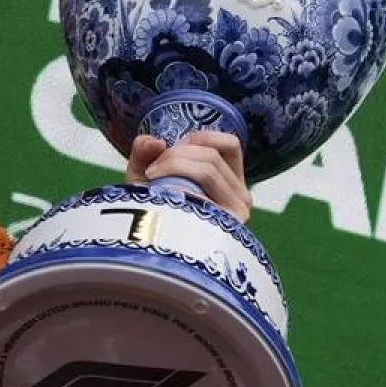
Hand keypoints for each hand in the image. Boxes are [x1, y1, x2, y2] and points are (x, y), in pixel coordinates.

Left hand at [126, 131, 252, 221]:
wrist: (146, 247)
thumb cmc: (151, 211)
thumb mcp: (145, 176)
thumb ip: (144, 153)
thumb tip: (153, 141)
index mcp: (230, 181)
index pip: (228, 144)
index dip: (197, 139)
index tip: (168, 151)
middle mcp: (240, 195)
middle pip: (212, 156)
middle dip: (176, 154)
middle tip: (150, 169)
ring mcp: (237, 211)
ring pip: (209, 169)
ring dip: (174, 166)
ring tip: (150, 178)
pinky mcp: (229, 224)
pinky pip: (206, 193)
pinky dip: (181, 185)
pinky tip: (163, 194)